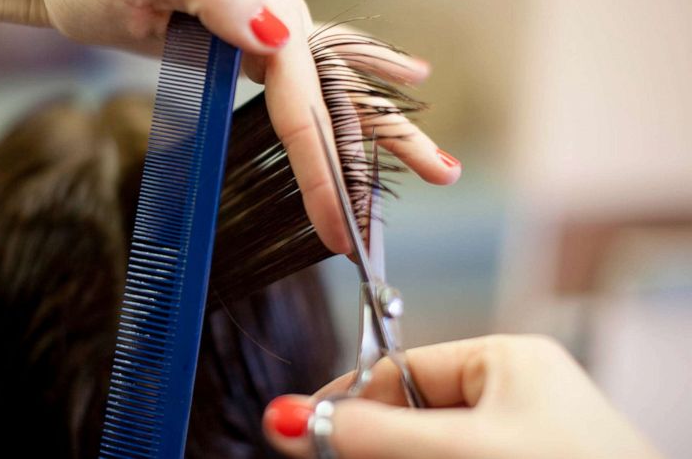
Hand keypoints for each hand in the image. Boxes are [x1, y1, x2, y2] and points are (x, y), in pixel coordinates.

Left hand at [21, 0, 460, 253]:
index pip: (306, 97)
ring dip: (381, 129)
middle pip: (340, 92)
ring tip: (435, 161)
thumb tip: (279, 35)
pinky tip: (388, 97)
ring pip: (334, 90)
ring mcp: (267, 31)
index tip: (339, 222)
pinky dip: (350, 102)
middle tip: (444, 178)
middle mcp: (278, 17)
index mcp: (265, 6)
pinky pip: (309, 85)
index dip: (325, 163)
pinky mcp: (251, 47)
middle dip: (383, 147)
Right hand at [262, 335, 660, 458]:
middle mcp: (518, 396)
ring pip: (431, 447)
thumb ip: (371, 436)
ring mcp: (526, 439)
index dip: (351, 404)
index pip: (400, 370)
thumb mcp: (458, 451)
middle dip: (377, 446)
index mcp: (508, 361)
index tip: (307, 438)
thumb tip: (285, 418)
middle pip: (412, 415)